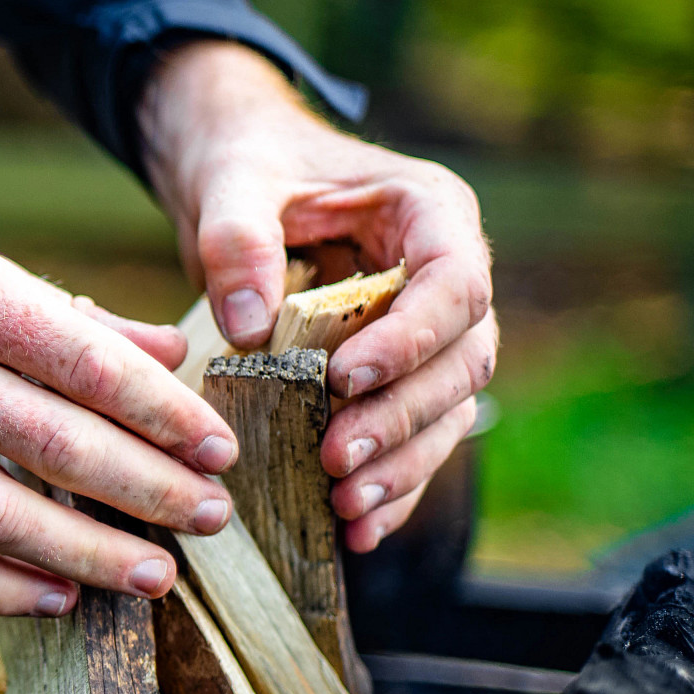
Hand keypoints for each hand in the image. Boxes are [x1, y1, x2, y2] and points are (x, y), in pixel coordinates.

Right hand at [0, 124, 239, 615]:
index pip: (85, 364)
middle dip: (149, 489)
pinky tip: (54, 598)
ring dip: (87, 551)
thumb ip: (66, 315)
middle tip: (212, 516)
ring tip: (155, 573)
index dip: (161, 413)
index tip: (218, 447)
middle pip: (56, 446)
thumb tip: (167, 355)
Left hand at [139, 40, 495, 551]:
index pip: (454, 284)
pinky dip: (391, 484)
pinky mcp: (396, 373)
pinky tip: (356, 530)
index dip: (410, 340)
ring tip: (345, 508)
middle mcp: (447, 275)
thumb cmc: (247, 163)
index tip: (345, 381)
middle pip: (461, 360)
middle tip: (337, 462)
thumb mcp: (233, 181)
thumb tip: (249, 325)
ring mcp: (428, 329)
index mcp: (431, 212)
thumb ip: (237, 239)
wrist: (239, 172)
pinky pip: (414, 436)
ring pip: (446, 410)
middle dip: (402, 419)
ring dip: (402, 465)